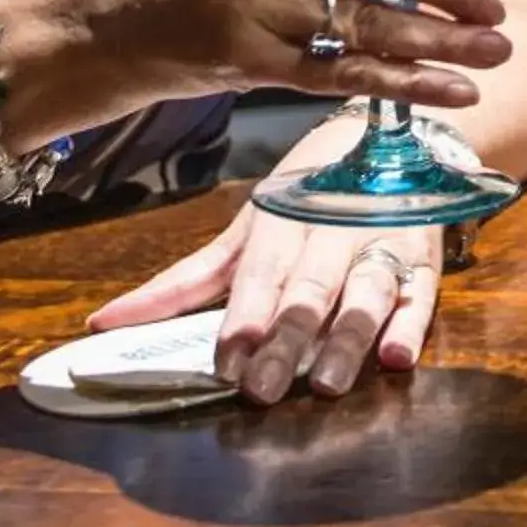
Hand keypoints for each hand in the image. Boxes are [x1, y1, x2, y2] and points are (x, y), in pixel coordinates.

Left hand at [86, 197, 439, 404]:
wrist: (393, 137)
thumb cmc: (306, 192)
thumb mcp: (246, 229)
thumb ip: (185, 282)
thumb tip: (102, 323)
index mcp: (283, 222)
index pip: (260, 276)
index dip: (245, 319)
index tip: (227, 363)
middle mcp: (332, 229)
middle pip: (308, 291)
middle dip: (287, 339)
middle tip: (265, 390)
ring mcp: (382, 241)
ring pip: (365, 292)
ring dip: (348, 337)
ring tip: (331, 383)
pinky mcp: (424, 257)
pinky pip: (421, 293)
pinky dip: (410, 324)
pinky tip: (396, 357)